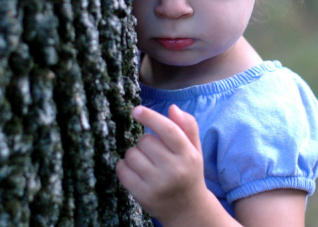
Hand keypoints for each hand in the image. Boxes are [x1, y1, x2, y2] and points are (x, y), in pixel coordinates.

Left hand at [116, 105, 209, 224]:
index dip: (150, 117)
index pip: (168, 130)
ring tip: (146, 163)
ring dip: (134, 154)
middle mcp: (174, 169)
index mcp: (188, 155)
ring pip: (131, 154)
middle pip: (145, 140)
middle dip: (145, 142)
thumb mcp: (195, 150)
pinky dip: (124, 167)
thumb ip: (188, 127)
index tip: (136, 110)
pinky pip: (122, 170)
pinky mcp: (143, 195)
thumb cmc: (189, 173)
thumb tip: (172, 108)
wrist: (188, 209)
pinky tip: (135, 171)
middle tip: (153, 152)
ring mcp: (157, 183)